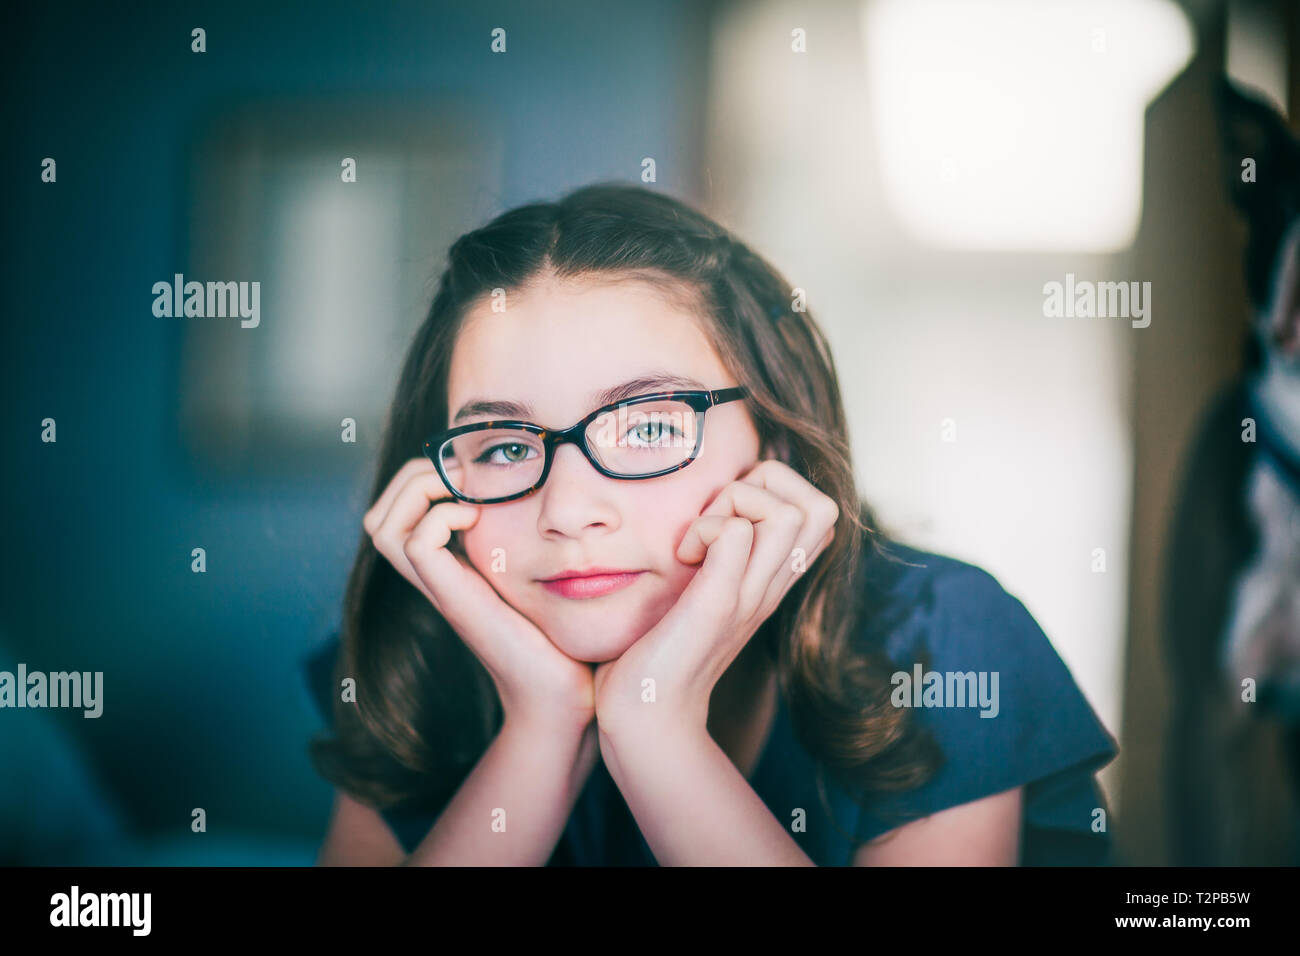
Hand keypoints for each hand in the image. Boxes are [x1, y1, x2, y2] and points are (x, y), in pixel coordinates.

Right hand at [364, 458, 594, 733]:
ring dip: (419, 491)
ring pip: (383, 526)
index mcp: (450, 569)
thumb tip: (566, 504)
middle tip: (460, 475)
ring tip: (466, 494)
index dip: (420, 479)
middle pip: (378, 517)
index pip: (397, 514)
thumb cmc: (563, 639)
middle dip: (411, 477)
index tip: (470, 472)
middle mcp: (435, 577)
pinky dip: (441, 516)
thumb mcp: (543, 578)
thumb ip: (536, 546)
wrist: (564, 697)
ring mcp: (440, 589)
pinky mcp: (455, 599)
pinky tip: (478, 518)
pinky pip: (416, 543)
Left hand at [592, 459, 837, 738]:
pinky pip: (734, 535)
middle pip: (821, 506)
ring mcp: (748, 596)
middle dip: (765, 487)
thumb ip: (722, 553)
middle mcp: (772, 587)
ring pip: (788, 513)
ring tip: (697, 540)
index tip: (724, 517)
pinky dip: (707, 529)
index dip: (775, 490)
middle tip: (715, 519)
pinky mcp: (716, 605)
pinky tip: (683, 557)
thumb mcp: (705, 588)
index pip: (820, 509)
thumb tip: (717, 505)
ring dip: (734, 505)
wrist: (647, 713)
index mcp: (773, 580)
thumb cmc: (663, 646)